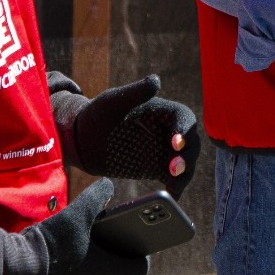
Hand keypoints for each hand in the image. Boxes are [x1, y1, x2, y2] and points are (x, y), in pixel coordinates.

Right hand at [28, 178, 149, 274]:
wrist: (16, 269)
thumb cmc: (53, 242)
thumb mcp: (78, 212)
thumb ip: (98, 195)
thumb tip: (108, 185)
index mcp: (109, 274)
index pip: (139, 271)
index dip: (141, 257)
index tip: (137, 243)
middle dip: (122, 263)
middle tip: (117, 244)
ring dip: (101, 271)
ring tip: (94, 249)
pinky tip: (72, 260)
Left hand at [68, 76, 199, 194]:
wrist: (83, 140)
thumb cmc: (97, 115)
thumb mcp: (114, 101)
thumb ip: (135, 92)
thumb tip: (156, 80)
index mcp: (162, 110)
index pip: (183, 117)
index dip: (184, 129)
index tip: (175, 142)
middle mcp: (167, 130)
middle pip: (190, 141)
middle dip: (187, 155)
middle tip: (174, 168)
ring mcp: (164, 150)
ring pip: (186, 160)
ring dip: (185, 172)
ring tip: (173, 183)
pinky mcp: (157, 167)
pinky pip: (174, 177)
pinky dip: (177, 186)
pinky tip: (172, 194)